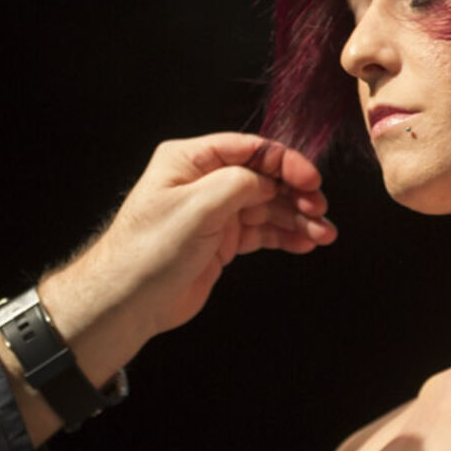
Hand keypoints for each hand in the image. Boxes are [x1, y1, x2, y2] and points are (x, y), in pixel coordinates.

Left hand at [39, 134, 336, 380]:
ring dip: (297, 218)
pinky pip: (261, 232)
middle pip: (263, 177)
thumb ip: (238, 184)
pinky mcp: (221, 241)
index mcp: (190, 160)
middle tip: (320, 211)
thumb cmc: (149, 250)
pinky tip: (306, 243)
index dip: (284, 162)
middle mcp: (203, 181)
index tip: (311, 181)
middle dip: (296, 192)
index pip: (248, 149)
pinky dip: (285, 236)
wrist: (128, 302)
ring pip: (267, 207)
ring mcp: (214, 212)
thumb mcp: (196, 207)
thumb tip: (270, 181)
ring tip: (323, 234)